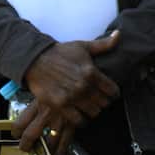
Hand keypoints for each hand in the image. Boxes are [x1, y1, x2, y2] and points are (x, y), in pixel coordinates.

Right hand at [14, 31, 120, 154]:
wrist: (35, 59)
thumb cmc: (60, 52)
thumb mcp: (83, 46)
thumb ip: (104, 44)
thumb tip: (119, 34)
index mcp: (91, 72)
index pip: (113, 91)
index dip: (113, 93)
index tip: (110, 94)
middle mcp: (83, 86)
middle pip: (104, 103)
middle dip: (103, 102)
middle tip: (98, 100)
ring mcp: (71, 97)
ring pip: (93, 113)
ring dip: (92, 111)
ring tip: (89, 106)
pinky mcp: (60, 105)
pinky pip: (78, 120)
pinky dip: (81, 119)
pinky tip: (79, 114)